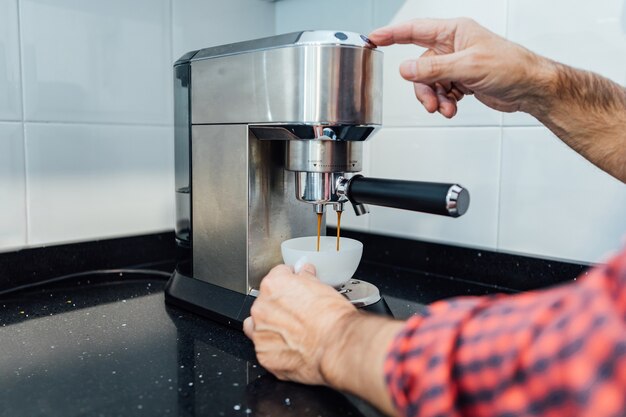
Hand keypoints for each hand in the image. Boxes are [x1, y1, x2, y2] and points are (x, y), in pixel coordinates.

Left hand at [243, 264, 356, 384]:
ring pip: (259, 326)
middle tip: (299, 313)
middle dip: (280, 305)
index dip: (290, 280)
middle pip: (265, 301)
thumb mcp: (322, 287)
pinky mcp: (264, 355)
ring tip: (293, 332)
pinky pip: (265, 348)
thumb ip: (306, 278)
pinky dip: (276, 348)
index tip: (295, 285)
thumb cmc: (332, 318)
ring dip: (272, 327)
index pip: (277, 275)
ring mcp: (260, 333)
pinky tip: (292, 347)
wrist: (336, 346)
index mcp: (273, 285)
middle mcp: (261, 308)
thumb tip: (305, 274)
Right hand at [368, 18, 553, 117]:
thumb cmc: (512, 67)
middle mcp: (454, 46)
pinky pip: (441, 91)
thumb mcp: (467, 67)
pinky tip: (454, 106)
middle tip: (429, 100)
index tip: (374, 39)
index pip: (414, 30)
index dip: (392, 34)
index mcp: (455, 32)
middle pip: (420, 64)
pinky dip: (444, 101)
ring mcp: (457, 64)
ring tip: (446, 107)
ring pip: (430, 82)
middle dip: (423, 86)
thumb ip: (433, 68)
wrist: (530, 88)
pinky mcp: (462, 80)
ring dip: (435, 97)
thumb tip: (407, 69)